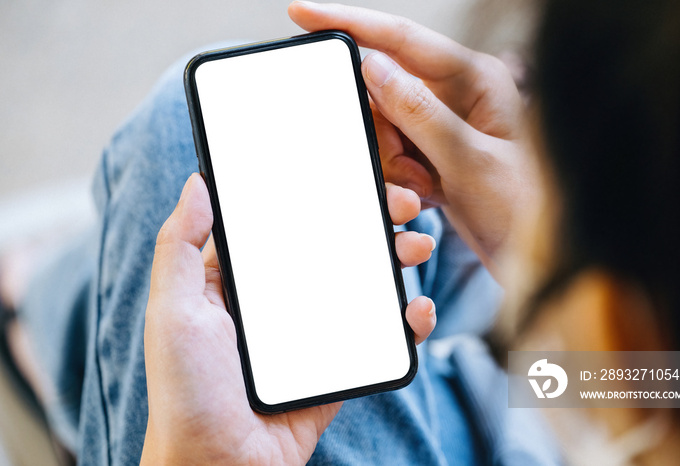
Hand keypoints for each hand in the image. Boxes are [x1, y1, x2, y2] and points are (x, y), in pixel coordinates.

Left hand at [140, 174, 435, 464]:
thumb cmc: (187, 393)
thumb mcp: (172, 312)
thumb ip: (179, 247)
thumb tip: (197, 184)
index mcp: (241, 279)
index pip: (286, 222)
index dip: (321, 195)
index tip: (352, 176)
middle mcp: (279, 299)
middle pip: (333, 245)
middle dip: (371, 220)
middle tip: (402, 206)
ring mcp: (312, 331)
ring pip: (361, 283)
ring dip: (394, 259)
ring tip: (417, 246)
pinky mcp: (337, 363)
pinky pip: (376, 335)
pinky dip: (404, 320)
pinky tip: (416, 310)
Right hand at [289, 1, 538, 277]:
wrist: (538, 257)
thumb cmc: (525, 206)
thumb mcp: (469, 159)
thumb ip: (419, 111)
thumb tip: (374, 67)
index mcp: (475, 79)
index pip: (400, 38)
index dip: (348, 21)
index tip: (303, 12)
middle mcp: (458, 96)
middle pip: (385, 91)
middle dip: (383, 133)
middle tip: (407, 169)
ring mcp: (446, 126)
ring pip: (385, 128)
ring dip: (395, 164)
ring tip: (427, 189)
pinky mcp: (437, 154)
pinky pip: (396, 155)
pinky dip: (403, 179)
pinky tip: (431, 195)